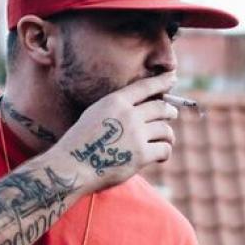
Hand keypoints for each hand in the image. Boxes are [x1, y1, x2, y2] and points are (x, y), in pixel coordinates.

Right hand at [54, 70, 178, 193]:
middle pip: (161, 108)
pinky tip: (160, 156)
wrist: (72, 166)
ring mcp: (136, 134)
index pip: (145, 86)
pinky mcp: (141, 155)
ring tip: (166, 140)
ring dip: (168, 135)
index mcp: (115, 101)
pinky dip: (165, 152)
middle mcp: (128, 115)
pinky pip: (164, 149)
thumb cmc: (81, 141)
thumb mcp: (95, 113)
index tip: (172, 77)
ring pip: (165, 130)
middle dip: (170, 111)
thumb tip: (142, 105)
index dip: (162, 81)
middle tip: (172, 114)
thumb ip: (117, 108)